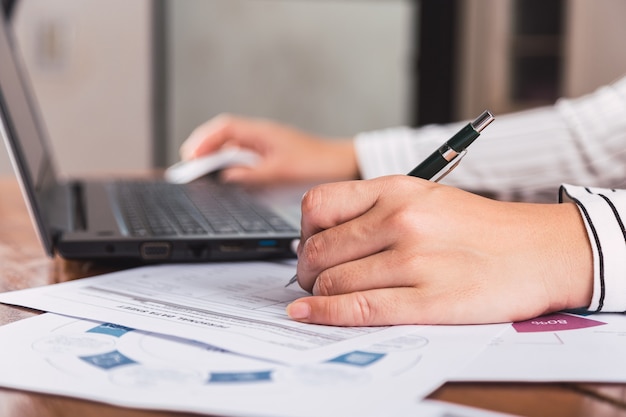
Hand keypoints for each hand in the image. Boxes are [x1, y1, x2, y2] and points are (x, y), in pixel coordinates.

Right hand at [180, 114, 358, 184]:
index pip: (223, 128)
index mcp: (261, 132)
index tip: (190, 156)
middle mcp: (261, 135)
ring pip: (233, 146)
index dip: (203, 141)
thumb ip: (251, 175)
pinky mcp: (272, 155)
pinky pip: (244, 156)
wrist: (341, 165)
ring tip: (201, 172)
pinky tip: (227, 177)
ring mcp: (266, 145)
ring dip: (216, 157)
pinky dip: (231, 165)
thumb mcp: (280, 172)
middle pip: (223, 135)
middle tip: (188, 166)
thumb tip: (226, 178)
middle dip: (203, 148)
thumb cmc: (316, 164)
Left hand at [286, 175, 593, 325]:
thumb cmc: (482, 227)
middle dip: (308, 270)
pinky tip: (309, 314)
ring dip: (320, 294)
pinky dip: (325, 314)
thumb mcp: (425, 198)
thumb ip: (376, 212)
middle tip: (314, 279)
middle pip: (319, 250)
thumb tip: (325, 239)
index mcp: (397, 190)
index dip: (303, 231)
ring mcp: (414, 261)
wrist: (540, 250)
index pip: (318, 206)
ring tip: (327, 296)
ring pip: (333, 282)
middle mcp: (401, 220)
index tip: (310, 246)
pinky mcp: (428, 300)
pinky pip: (358, 309)